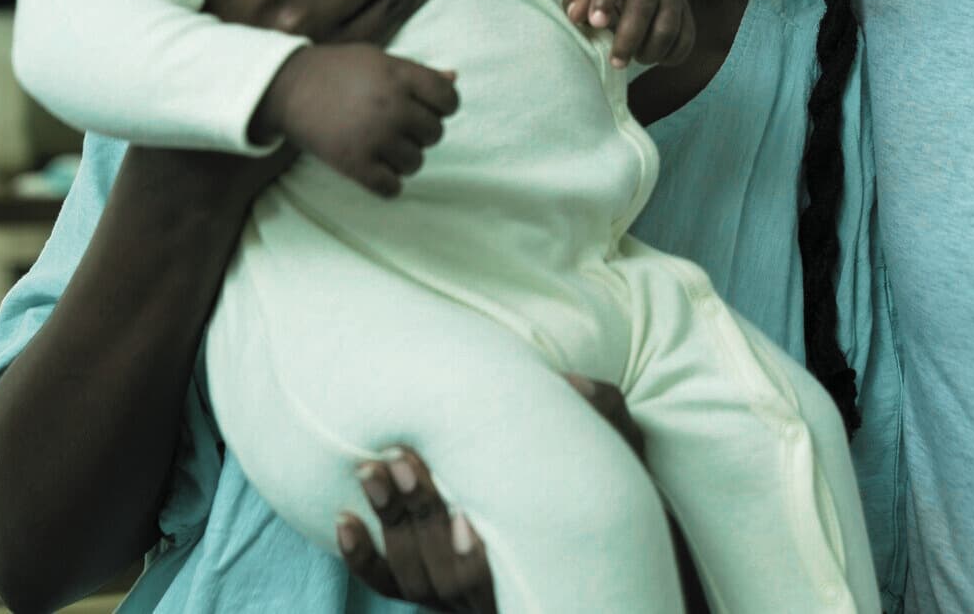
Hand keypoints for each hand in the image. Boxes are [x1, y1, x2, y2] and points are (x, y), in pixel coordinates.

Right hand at [255, 44, 457, 195]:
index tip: (426, 109)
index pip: (450, 100)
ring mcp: (374, 136)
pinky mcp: (354, 163)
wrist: (287, 87)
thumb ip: (417, 72)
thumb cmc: (338, 70)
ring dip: (404, 159)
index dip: (443, 106)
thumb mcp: (379, 60)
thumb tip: (455, 78)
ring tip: (383, 147)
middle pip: (435, 133)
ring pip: (416, 162)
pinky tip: (378, 171)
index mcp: (401, 76)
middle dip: (420, 132)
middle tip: (396, 127)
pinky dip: (389, 184)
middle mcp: (392, 106)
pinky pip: (391, 187)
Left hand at [334, 378, 648, 612]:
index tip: (461, 513)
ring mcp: (468, 601)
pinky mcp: (445, 591)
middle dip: (419, 519)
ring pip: (417, 583)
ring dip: (390, 527)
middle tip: (399, 457)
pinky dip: (365, 559)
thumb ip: (605, 419)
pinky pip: (397, 588)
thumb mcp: (628, 460)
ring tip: (373, 469)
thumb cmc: (623, 509)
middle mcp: (499, 600)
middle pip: (446, 581)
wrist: (610, 567)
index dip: (470, 557)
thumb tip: (568, 381)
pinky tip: (345, 520)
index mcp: (541, 573)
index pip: (495, 584)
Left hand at [563, 0, 695, 69]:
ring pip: (667, 27)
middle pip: (643, 6)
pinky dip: (669, 55)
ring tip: (636, 58)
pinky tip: (654, 57)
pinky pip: (684, 40)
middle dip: (628, 38)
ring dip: (650, 50)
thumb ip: (576, 1)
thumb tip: (575, 15)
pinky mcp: (687, 16)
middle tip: (616, 62)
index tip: (596, 23)